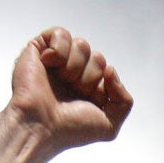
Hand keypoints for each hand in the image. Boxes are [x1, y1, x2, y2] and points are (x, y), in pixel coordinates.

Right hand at [10, 27, 134, 151]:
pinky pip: (60, 33)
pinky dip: (59, 49)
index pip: (106, 71)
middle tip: (72, 91)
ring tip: (60, 80)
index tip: (86, 101)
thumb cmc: (68, 129)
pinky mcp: (39, 50)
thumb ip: (124, 101)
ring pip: (82, 45)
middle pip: (97, 57)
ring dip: (74, 66)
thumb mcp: (109, 126)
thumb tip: (110, 70)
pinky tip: (48, 63)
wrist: (40, 125)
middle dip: (89, 76)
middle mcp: (72, 74)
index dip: (100, 86)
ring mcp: (56, 61)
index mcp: (87, 89)